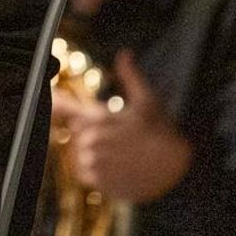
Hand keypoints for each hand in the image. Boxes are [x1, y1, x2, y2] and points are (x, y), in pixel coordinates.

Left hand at [54, 50, 191, 202]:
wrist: (177, 171)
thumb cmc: (162, 132)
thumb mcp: (148, 100)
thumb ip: (130, 76)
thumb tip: (125, 53)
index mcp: (99, 119)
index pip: (66, 110)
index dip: (67, 109)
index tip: (58, 105)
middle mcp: (92, 141)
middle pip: (77, 133)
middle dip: (91, 133)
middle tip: (118, 138)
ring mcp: (94, 162)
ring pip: (79, 153)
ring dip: (93, 153)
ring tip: (119, 154)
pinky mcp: (97, 182)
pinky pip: (83, 174)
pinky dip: (94, 171)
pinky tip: (115, 168)